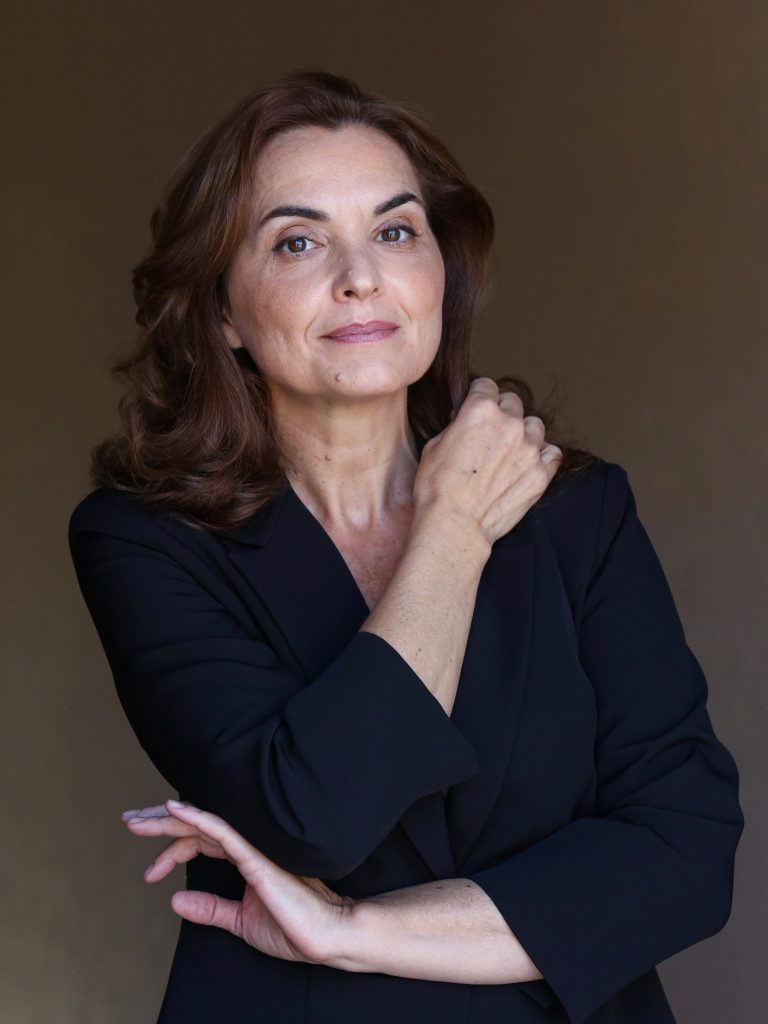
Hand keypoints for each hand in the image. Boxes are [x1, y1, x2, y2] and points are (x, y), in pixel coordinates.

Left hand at [121, 801, 354, 965]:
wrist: (325, 936)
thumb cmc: (292, 927)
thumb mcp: (241, 921)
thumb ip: (211, 909)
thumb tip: (175, 901)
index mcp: (244, 858)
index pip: (200, 842)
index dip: (171, 851)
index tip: (149, 872)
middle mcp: (245, 846)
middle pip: (195, 826)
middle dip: (160, 823)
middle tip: (129, 820)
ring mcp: (251, 848)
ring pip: (202, 824)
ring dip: (166, 820)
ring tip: (136, 820)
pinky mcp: (256, 856)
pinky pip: (222, 830)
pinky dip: (196, 817)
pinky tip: (173, 810)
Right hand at [413, 377, 561, 546]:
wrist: (454, 524)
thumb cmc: (437, 488)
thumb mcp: (434, 445)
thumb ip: (457, 425)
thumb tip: (465, 421)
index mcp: (480, 410)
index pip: (487, 386)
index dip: (479, 396)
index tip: (477, 406)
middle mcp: (509, 424)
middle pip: (513, 403)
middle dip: (502, 413)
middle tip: (491, 432)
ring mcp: (529, 449)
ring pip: (535, 426)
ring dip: (523, 433)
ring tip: (510, 450)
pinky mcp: (540, 474)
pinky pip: (552, 453)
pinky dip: (542, 455)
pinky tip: (528, 463)